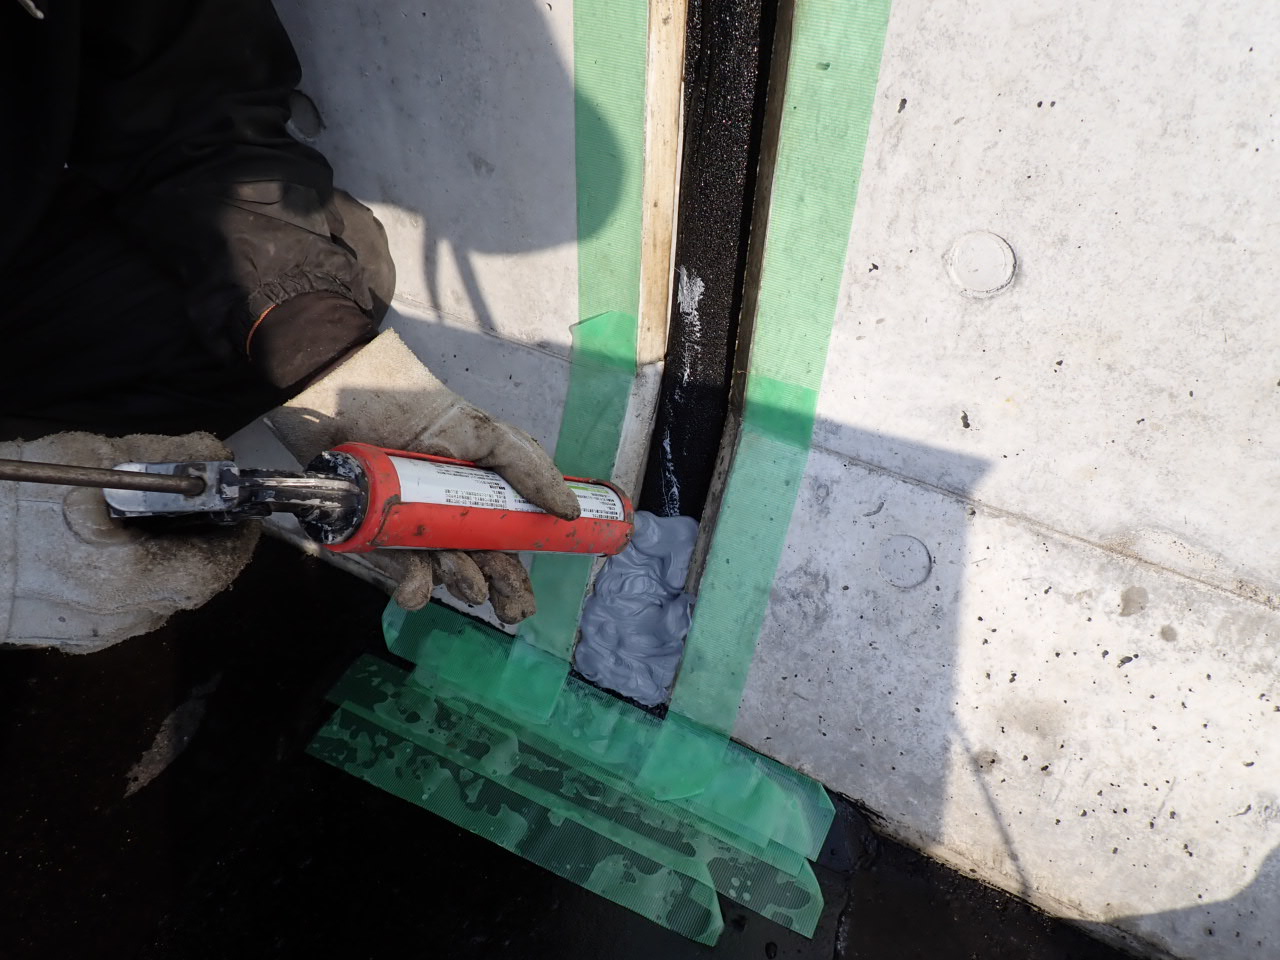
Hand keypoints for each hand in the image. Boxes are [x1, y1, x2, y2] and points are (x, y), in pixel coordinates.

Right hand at [1, 432, 259, 651]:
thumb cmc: (6, 495)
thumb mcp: (88, 456)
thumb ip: (166, 457)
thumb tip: (217, 457)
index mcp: (126, 579)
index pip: (217, 569)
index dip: (238, 539)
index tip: (241, 512)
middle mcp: (115, 619)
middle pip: (191, 588)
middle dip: (206, 549)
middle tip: (204, 513)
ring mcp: (88, 635)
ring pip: (158, 602)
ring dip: (170, 564)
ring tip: (153, 524)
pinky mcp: (64, 639)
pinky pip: (122, 611)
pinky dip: (134, 580)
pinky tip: (110, 548)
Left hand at [266, 329, 578, 622]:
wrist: (345, 395)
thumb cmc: (416, 408)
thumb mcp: (486, 433)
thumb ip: (530, 470)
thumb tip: (571, 511)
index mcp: (478, 498)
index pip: (506, 543)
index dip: (519, 574)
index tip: (527, 599)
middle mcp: (446, 519)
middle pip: (480, 568)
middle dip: (500, 594)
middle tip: (510, 610)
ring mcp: (410, 531)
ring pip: (443, 576)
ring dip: (461, 583)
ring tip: (464, 574)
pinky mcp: (374, 540)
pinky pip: (398, 574)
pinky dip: (412, 586)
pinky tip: (416, 585)